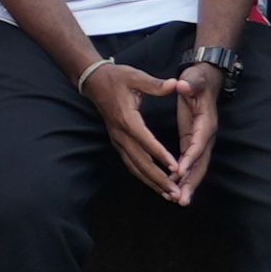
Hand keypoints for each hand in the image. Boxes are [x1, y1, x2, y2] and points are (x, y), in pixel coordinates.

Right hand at [80, 54, 201, 201]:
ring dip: (152, 182)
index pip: (145, 141)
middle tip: (176, 192)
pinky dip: (144, 177)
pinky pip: (131, 164)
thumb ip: (156, 84)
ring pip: (135, 167)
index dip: (160, 155)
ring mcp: (118, 140)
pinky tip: (156, 185)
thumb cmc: (116, 78)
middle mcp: (121, 134)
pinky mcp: (118, 142)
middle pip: (140, 162)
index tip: (176, 168)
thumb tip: (176, 84)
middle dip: (158, 179)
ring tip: (169, 195)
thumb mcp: (136, 76)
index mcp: (127, 118)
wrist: (93, 81)